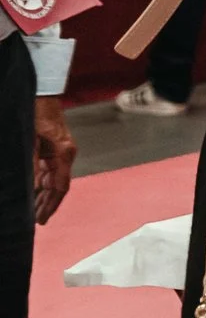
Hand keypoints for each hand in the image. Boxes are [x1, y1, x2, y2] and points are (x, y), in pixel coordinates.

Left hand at [32, 97, 74, 224]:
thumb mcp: (30, 140)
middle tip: (36, 221)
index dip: (51, 205)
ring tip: (33, 211)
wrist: (42, 95)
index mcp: (64, 154)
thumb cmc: (37, 114)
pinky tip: (33, 193)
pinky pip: (48, 171)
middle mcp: (65, 155)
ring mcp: (60, 152)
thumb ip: (31, 163)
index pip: (60, 186)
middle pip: (58, 186)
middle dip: (47, 204)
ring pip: (52, 180)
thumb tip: (28, 187)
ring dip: (43, 196)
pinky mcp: (53, 149)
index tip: (42, 220)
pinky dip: (40, 183)